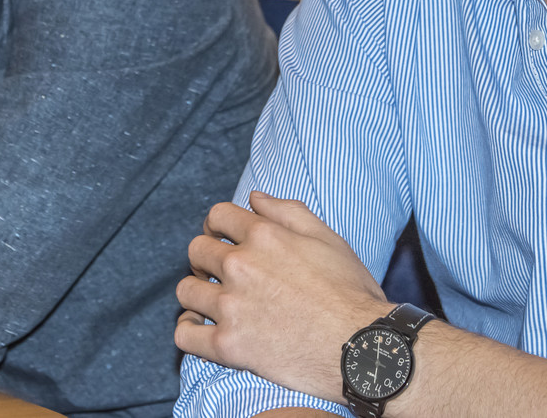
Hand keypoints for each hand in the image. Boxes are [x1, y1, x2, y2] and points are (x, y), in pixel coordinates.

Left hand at [175, 191, 391, 401]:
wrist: (362, 349)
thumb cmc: (351, 293)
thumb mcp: (328, 239)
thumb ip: (288, 211)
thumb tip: (254, 197)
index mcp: (264, 236)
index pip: (217, 216)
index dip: (217, 225)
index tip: (222, 238)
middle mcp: (241, 266)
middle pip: (196, 251)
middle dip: (205, 259)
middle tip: (218, 273)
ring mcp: (231, 307)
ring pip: (186, 291)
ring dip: (196, 293)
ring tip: (210, 302)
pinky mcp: (228, 346)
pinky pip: (185, 335)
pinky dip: (188, 330)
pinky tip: (200, 329)